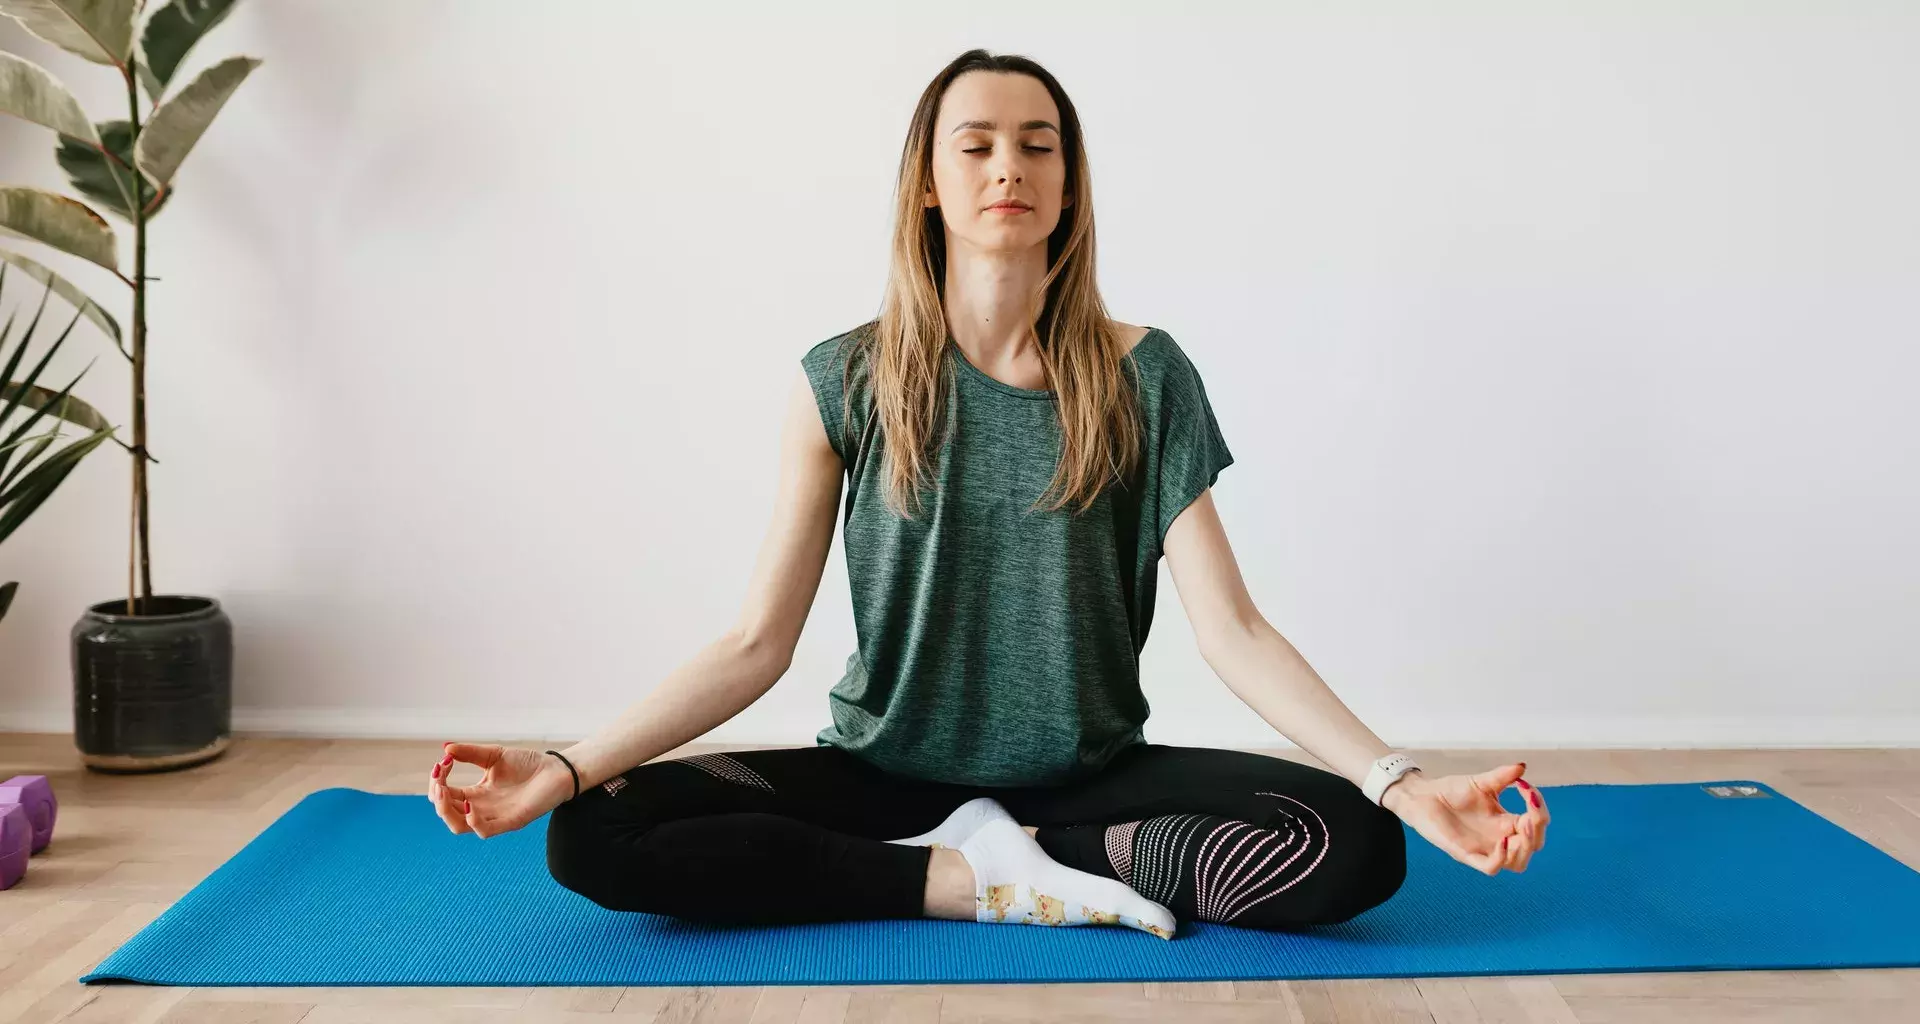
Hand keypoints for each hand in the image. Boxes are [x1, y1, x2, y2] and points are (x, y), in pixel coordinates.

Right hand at [426, 742, 574, 837]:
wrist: (557, 769)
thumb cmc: (528, 764)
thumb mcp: (495, 755)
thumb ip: (471, 753)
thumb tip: (445, 748)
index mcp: (476, 794)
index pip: (446, 796)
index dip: (438, 782)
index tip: (442, 762)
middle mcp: (482, 808)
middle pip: (447, 813)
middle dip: (437, 796)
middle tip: (440, 776)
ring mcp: (495, 817)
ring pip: (459, 826)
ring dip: (446, 811)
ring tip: (445, 790)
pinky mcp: (511, 821)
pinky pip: (485, 831)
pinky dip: (473, 822)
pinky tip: (470, 805)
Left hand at [1381, 761, 1548, 875]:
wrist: (1422, 795)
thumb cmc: (1452, 791)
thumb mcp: (1481, 782)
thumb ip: (1502, 777)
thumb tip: (1522, 767)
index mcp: (1506, 822)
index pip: (1536, 825)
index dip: (1539, 810)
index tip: (1527, 788)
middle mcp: (1500, 838)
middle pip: (1532, 846)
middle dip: (1537, 831)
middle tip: (1532, 814)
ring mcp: (1484, 848)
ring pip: (1517, 863)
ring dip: (1525, 848)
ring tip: (1523, 826)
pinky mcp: (1467, 855)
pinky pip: (1491, 867)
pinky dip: (1501, 858)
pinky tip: (1503, 840)